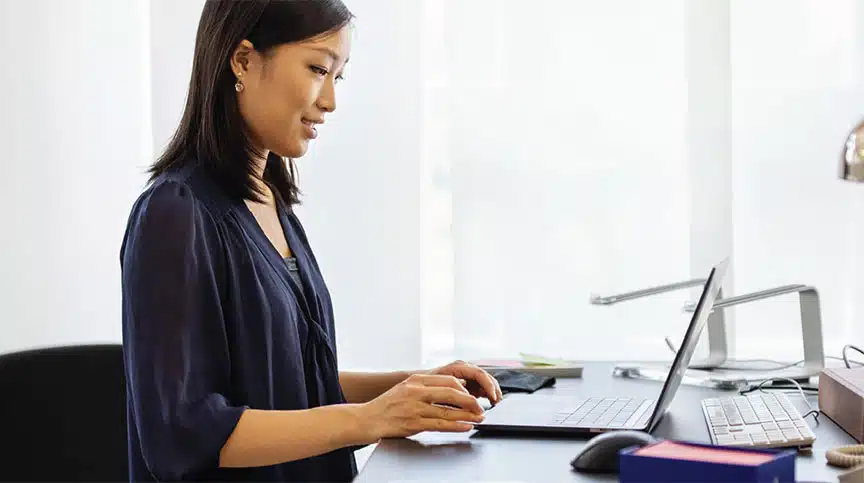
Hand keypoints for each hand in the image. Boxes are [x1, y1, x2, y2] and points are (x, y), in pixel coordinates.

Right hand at [356, 373, 485, 441]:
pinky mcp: (413, 423)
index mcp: (416, 380)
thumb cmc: (386, 405)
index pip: (448, 380)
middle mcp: (416, 391)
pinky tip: (465, 426)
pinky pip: (440, 424)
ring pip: (448, 410)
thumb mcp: (405, 388)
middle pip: (451, 393)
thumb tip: (450, 390)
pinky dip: (456, 425)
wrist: (366, 418)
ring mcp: (415, 407)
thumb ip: (425, 387)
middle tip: (480, 407)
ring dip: (467, 415)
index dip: (464, 388)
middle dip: (470, 400)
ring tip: (478, 418)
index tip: (473, 395)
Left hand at [427, 360, 502, 404]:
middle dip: (493, 388)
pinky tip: (489, 402)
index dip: (488, 385)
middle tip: (498, 401)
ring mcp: (466, 374)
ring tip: (495, 403)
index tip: (493, 397)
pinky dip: (486, 393)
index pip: (479, 373)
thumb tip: (469, 404)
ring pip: (484, 380)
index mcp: (457, 367)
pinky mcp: (467, 381)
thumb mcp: (440, 392)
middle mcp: (463, 368)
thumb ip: (455, 395)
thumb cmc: (426, 387)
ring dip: (491, 391)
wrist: (419, 386)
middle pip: (485, 376)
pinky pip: (481, 385)